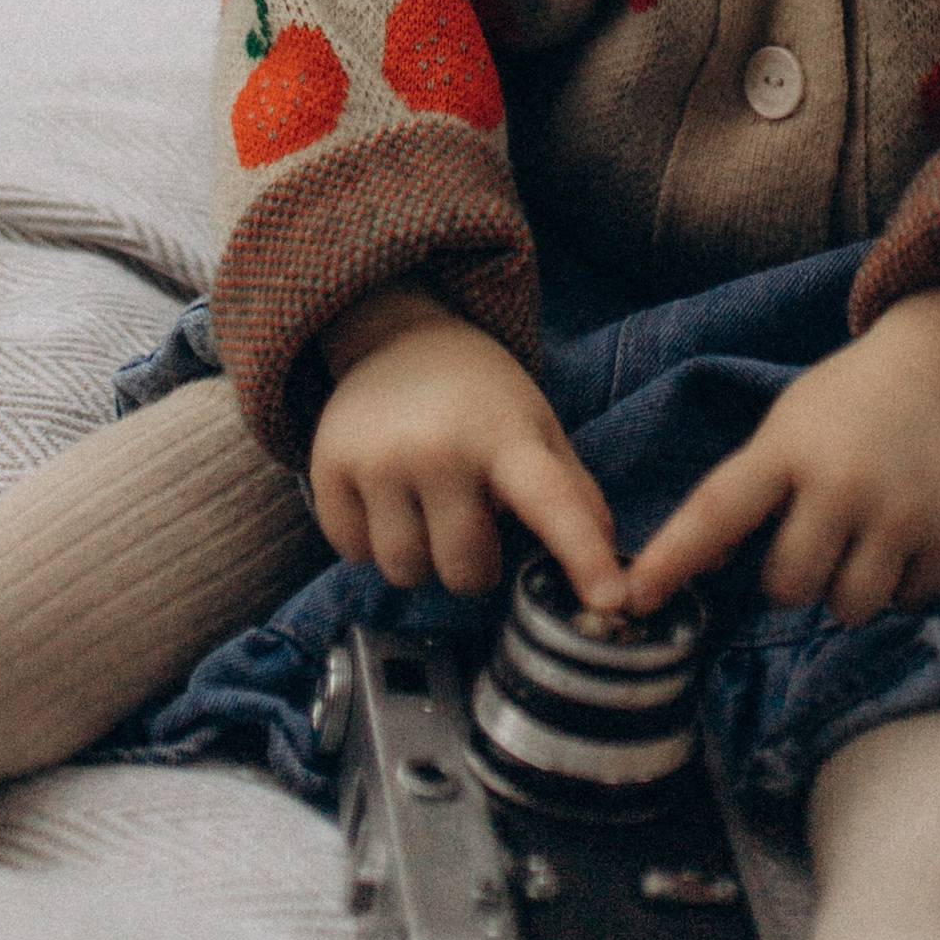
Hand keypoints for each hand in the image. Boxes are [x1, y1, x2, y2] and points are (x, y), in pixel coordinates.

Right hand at [310, 288, 618, 600]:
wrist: (400, 338)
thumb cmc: (481, 399)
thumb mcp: (537, 428)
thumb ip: (574, 498)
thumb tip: (612, 580)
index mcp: (507, 436)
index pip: (553, 502)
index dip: (584, 556)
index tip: (612, 602)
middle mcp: (440, 447)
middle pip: (464, 571)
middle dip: (475, 565)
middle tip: (474, 522)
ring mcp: (378, 457)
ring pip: (405, 572)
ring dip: (421, 558)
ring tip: (428, 508)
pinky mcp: (327, 467)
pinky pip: (353, 554)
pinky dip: (372, 541)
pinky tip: (386, 498)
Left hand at [603, 281, 939, 629]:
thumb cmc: (847, 405)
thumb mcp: (788, 425)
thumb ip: (747, 493)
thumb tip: (693, 571)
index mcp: (788, 447)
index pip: (717, 510)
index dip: (673, 558)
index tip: (634, 596)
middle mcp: (842, 480)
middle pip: (788, 586)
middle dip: (792, 576)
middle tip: (814, 535)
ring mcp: (900, 510)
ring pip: (849, 607)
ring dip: (848, 587)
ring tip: (862, 537)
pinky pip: (908, 602)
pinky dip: (903, 584)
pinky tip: (907, 535)